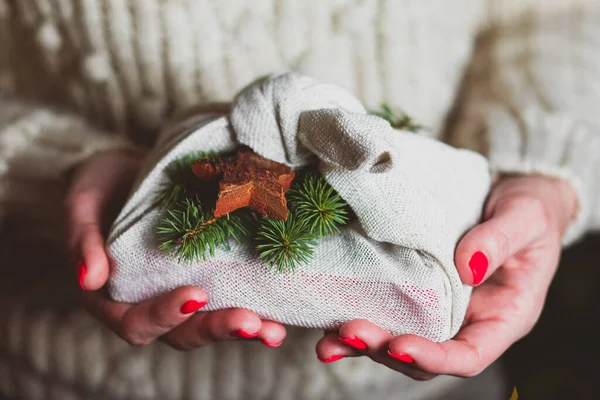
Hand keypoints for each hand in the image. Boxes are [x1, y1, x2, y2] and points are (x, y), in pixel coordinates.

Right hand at [64, 150, 285, 348]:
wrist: (139, 169)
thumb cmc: (105, 185)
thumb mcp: (84, 200)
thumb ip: (82, 238)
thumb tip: (89, 279)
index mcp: (115, 297)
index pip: (136, 322)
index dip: (164, 314)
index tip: (195, 294)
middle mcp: (153, 303)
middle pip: (183, 333)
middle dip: (216, 328)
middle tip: (250, 322)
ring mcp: (185, 292)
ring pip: (212, 323)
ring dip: (245, 328)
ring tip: (274, 330)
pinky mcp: (213, 276)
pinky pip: (233, 299)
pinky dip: (257, 306)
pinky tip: (281, 309)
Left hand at [315, 174, 576, 378]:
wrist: (509, 196)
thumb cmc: (527, 211)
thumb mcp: (525, 219)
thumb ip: (499, 241)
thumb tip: (466, 267)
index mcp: (502, 317)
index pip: (469, 355)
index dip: (434, 358)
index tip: (401, 346)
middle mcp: (466, 322)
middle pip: (423, 355)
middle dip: (385, 349)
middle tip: (349, 332)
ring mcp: (437, 309)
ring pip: (398, 340)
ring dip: (362, 343)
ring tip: (328, 340)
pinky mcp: (414, 291)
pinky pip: (386, 311)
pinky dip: (358, 317)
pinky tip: (329, 318)